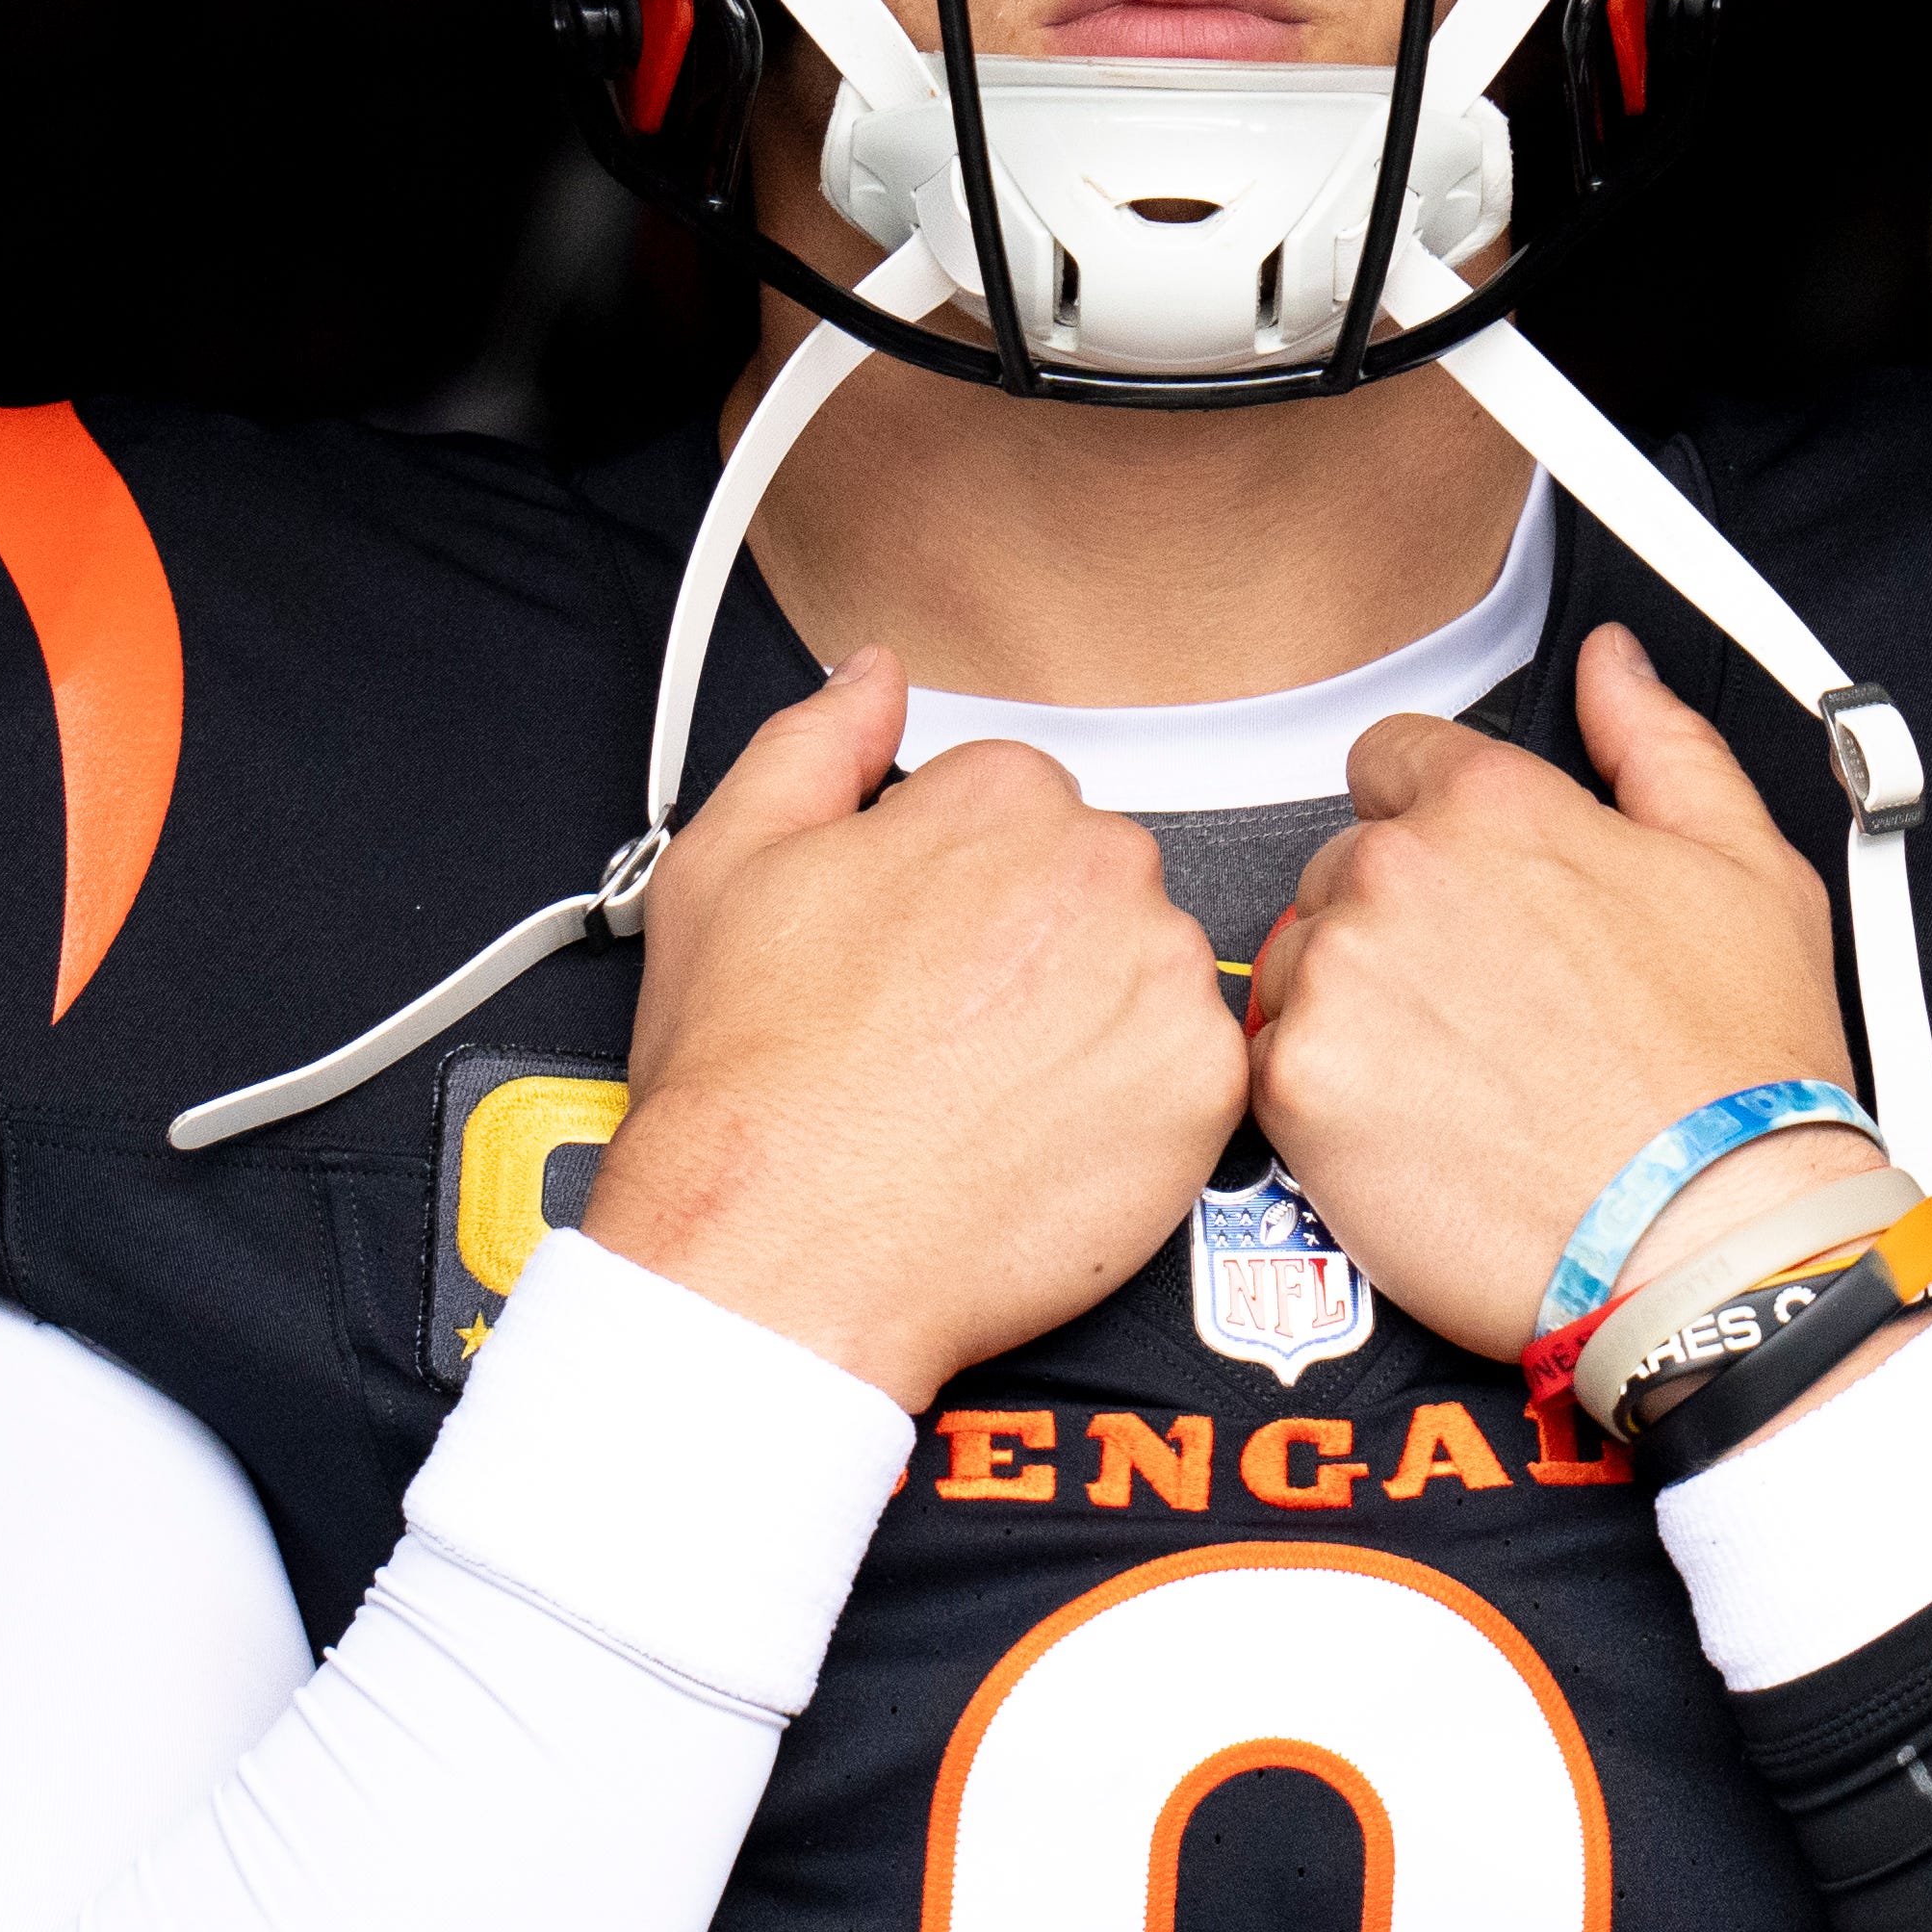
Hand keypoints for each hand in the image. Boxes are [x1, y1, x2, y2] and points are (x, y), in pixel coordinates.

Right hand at [583, 653, 1248, 1412]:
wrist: (784, 1252)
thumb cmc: (752, 1085)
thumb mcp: (725, 865)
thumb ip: (816, 741)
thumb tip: (874, 679)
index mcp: (998, 799)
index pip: (1018, 804)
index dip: (956, 885)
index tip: (924, 953)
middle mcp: (1099, 870)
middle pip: (1095, 881)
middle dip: (1035, 945)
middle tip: (949, 1031)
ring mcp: (1161, 979)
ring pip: (1149, 973)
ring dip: (1093, 1020)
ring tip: (990, 1091)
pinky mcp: (1205, 1089)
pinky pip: (1195, 1074)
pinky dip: (1136, 1106)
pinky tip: (1043, 1137)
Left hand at [1244, 624, 1869, 1356]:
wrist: (1712, 1241)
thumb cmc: (1738, 1077)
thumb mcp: (1745, 868)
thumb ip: (1657, 743)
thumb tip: (1612, 665)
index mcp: (1494, 805)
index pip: (1392, 759)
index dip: (1434, 825)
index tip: (1470, 894)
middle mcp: (1398, 873)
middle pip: (1343, 867)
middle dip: (1399, 925)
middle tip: (1489, 1011)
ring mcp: (1337, 978)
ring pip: (1301, 961)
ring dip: (1355, 1007)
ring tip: (1460, 1079)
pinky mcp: (1295, 1085)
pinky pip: (1270, 1060)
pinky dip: (1325, 1095)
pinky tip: (1416, 1131)